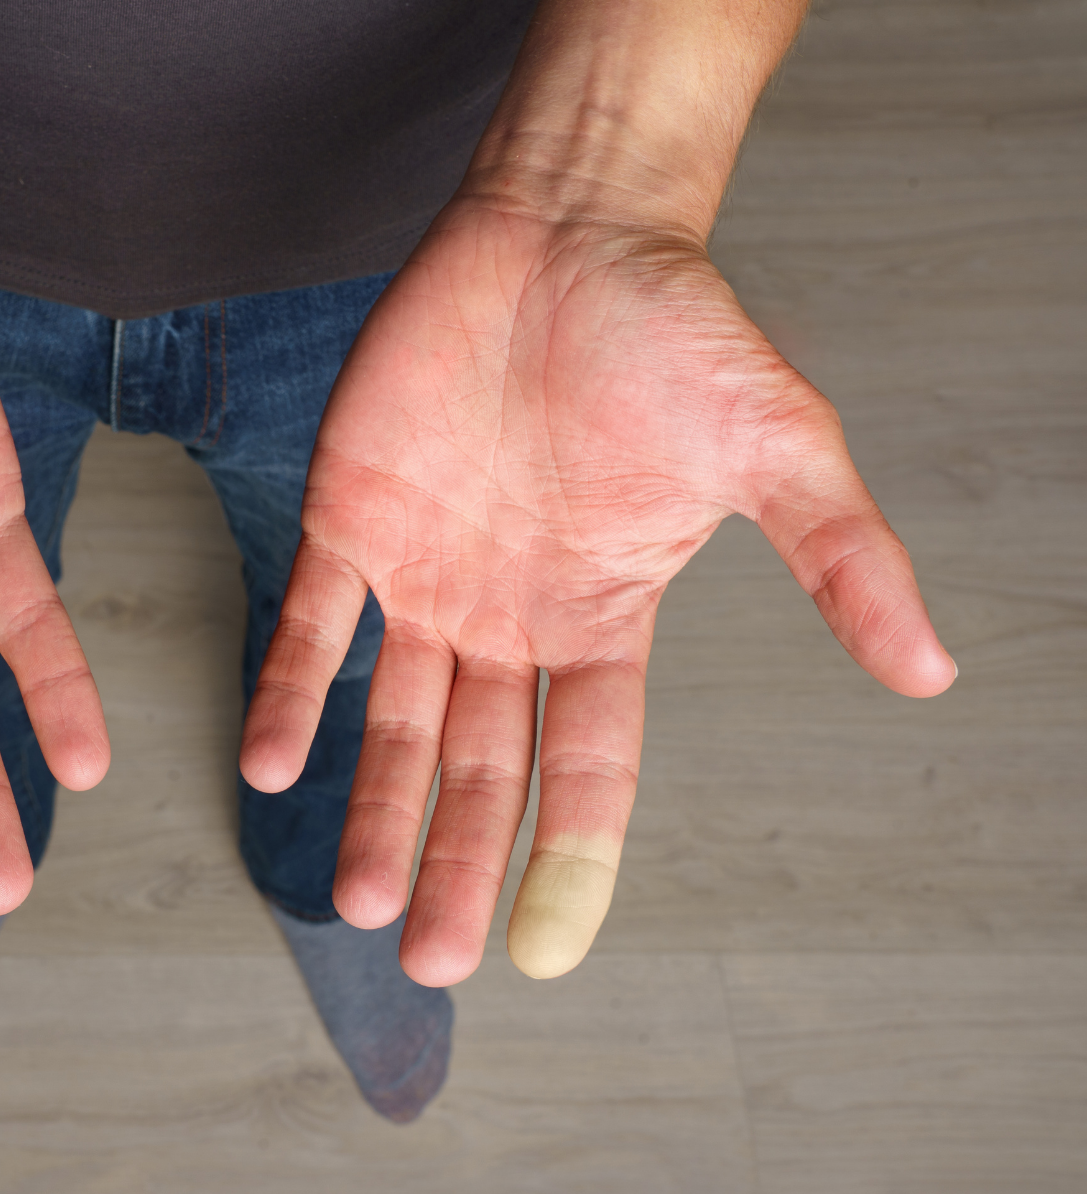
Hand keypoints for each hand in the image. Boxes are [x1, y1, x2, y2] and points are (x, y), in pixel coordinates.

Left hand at [240, 202, 953, 984]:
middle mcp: (509, 618)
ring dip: (372, 807)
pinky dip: (289, 693)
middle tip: (429, 959)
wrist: (566, 230)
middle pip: (482, 769)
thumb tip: (930, 672)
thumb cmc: (673, 331)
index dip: (570, 862)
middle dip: (456, 862)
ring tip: (351, 901)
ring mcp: (427, 576)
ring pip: (394, 720)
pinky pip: (311, 626)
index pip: (590, 770)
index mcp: (604, 620)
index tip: (539, 953)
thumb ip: (839, 558)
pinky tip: (265, 764)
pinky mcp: (352, 521)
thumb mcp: (776, 447)